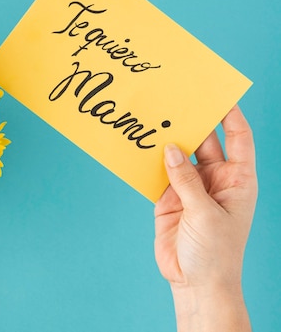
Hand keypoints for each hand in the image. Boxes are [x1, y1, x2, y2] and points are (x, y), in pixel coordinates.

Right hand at [154, 105, 256, 330]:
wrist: (195, 283)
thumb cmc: (216, 253)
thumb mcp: (205, 214)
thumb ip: (186, 180)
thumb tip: (169, 148)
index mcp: (238, 180)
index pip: (239, 138)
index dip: (231, 115)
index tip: (218, 93)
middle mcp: (215, 179)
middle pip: (204, 141)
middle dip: (192, 122)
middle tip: (175, 100)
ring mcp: (190, 188)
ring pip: (178, 155)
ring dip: (166, 140)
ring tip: (152, 118)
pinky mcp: (168, 198)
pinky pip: (158, 173)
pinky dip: (148, 161)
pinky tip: (138, 147)